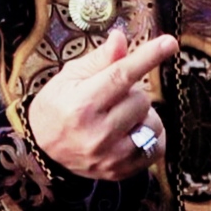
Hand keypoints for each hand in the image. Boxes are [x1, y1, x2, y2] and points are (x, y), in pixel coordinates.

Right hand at [28, 31, 178, 180]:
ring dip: (143, 115)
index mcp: (81, 105)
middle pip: (141, 99)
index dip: (147, 57)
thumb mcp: (69, 77)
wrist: (41, 149)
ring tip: (121, 116)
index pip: (121, 76)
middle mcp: (97, 133)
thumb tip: (121, 38)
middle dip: (132, 92)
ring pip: (153, 124)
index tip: (169, 43)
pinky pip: (156, 148)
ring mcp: (110, 156)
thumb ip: (100, 59)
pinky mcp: (121, 171)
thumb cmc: (57, 106)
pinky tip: (132, 132)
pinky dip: (150, 136)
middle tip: (112, 97)